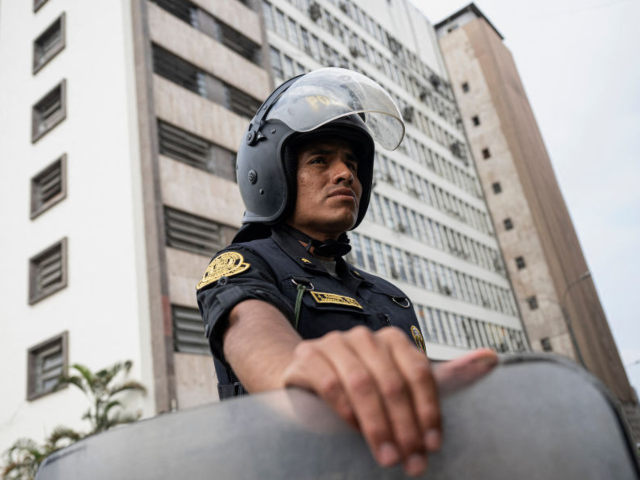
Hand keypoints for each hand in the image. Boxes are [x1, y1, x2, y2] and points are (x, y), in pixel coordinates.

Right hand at [281, 326, 497, 476]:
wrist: (307, 379)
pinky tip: (355, 434)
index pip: (419, 372)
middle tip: (412, 464)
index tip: (433, 446)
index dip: (429, 410)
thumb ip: (448, 376)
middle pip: (392, 381)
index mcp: (392, 339)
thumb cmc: (364, 386)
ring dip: (378, 426)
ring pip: (361, 383)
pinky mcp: (307, 357)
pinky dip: (346, 412)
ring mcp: (333, 344)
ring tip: (388, 458)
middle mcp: (363, 336)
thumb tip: (493, 358)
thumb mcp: (406, 384)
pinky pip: (330, 384)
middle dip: (405, 427)